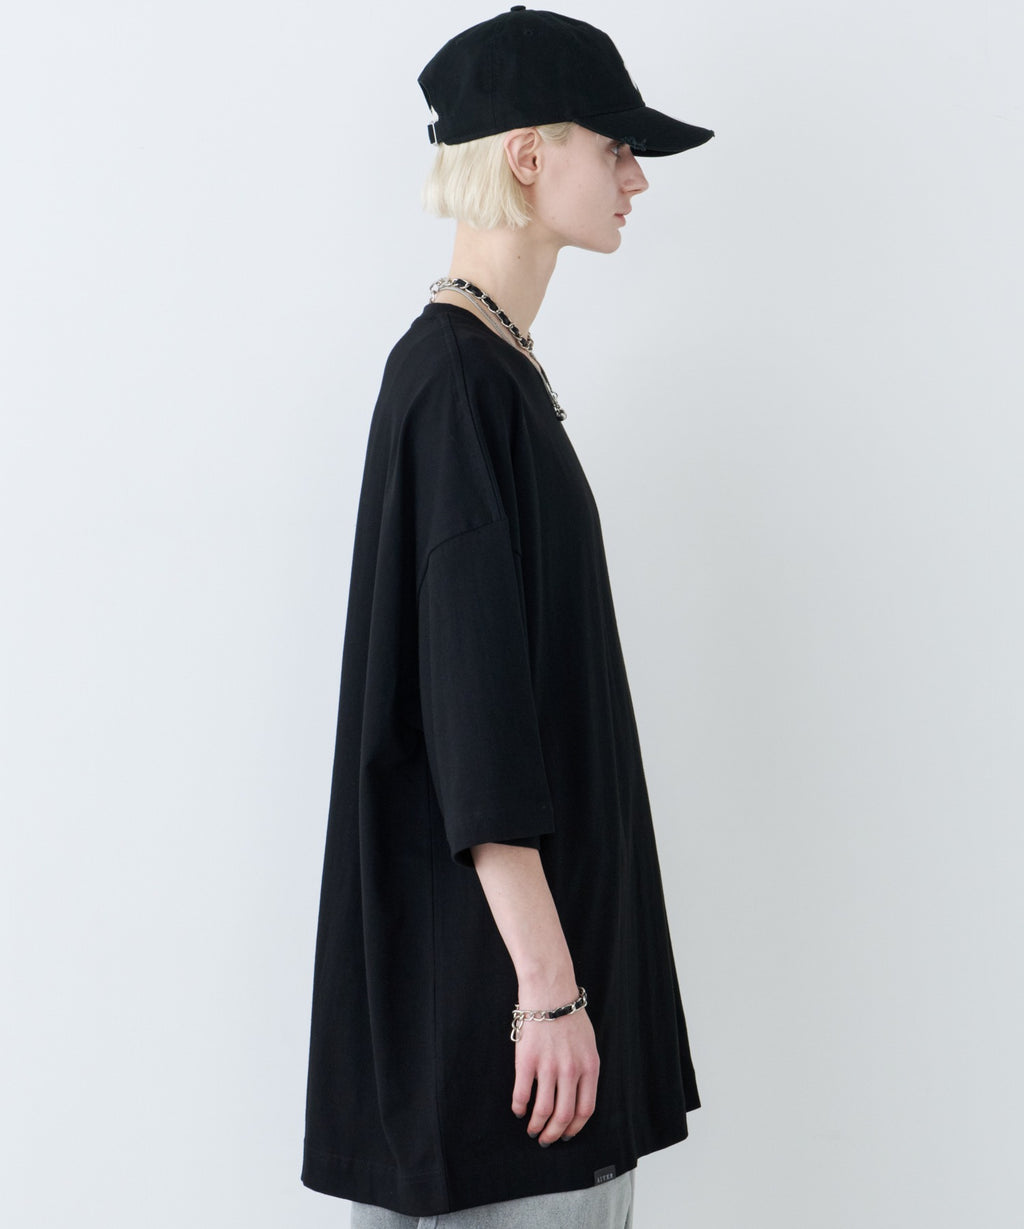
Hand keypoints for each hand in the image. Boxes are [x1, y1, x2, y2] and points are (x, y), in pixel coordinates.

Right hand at [511, 998, 599, 1144]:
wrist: (550, 990)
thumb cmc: (569, 1015)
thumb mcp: (588, 1043)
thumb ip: (585, 1069)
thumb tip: (577, 1095)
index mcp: (590, 1067)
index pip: (585, 1110)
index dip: (575, 1128)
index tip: (567, 1135)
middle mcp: (571, 1070)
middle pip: (564, 1116)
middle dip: (554, 1134)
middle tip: (547, 1140)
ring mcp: (548, 1066)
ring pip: (543, 1110)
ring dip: (536, 1126)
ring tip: (532, 1129)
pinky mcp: (527, 1060)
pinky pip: (522, 1094)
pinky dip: (519, 1108)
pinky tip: (518, 1110)